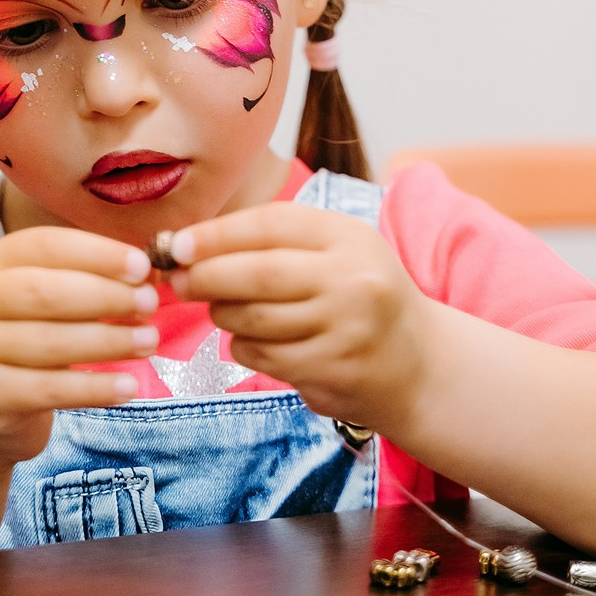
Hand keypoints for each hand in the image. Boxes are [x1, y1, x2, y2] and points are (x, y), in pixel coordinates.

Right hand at [0, 227, 159, 468]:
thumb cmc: (20, 343)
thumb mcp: (36, 302)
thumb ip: (79, 281)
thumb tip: (146, 275)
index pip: (44, 245)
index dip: (96, 253)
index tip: (142, 265)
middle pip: (44, 291)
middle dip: (105, 295)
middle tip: (149, 303)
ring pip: (51, 342)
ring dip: (109, 341)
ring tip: (148, 341)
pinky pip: (50, 390)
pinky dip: (95, 388)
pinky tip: (128, 385)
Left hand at [169, 203, 430, 429]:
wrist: (419, 364)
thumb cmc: (357, 295)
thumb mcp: (334, 250)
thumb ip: (273, 241)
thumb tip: (190, 244)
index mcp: (347, 236)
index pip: (270, 225)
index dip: (216, 235)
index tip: (176, 245)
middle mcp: (351, 279)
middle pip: (257, 274)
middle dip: (206, 276)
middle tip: (177, 279)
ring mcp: (344, 328)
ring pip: (254, 318)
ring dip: (223, 314)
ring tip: (221, 308)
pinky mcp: (332, 370)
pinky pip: (264, 355)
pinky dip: (243, 346)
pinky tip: (252, 339)